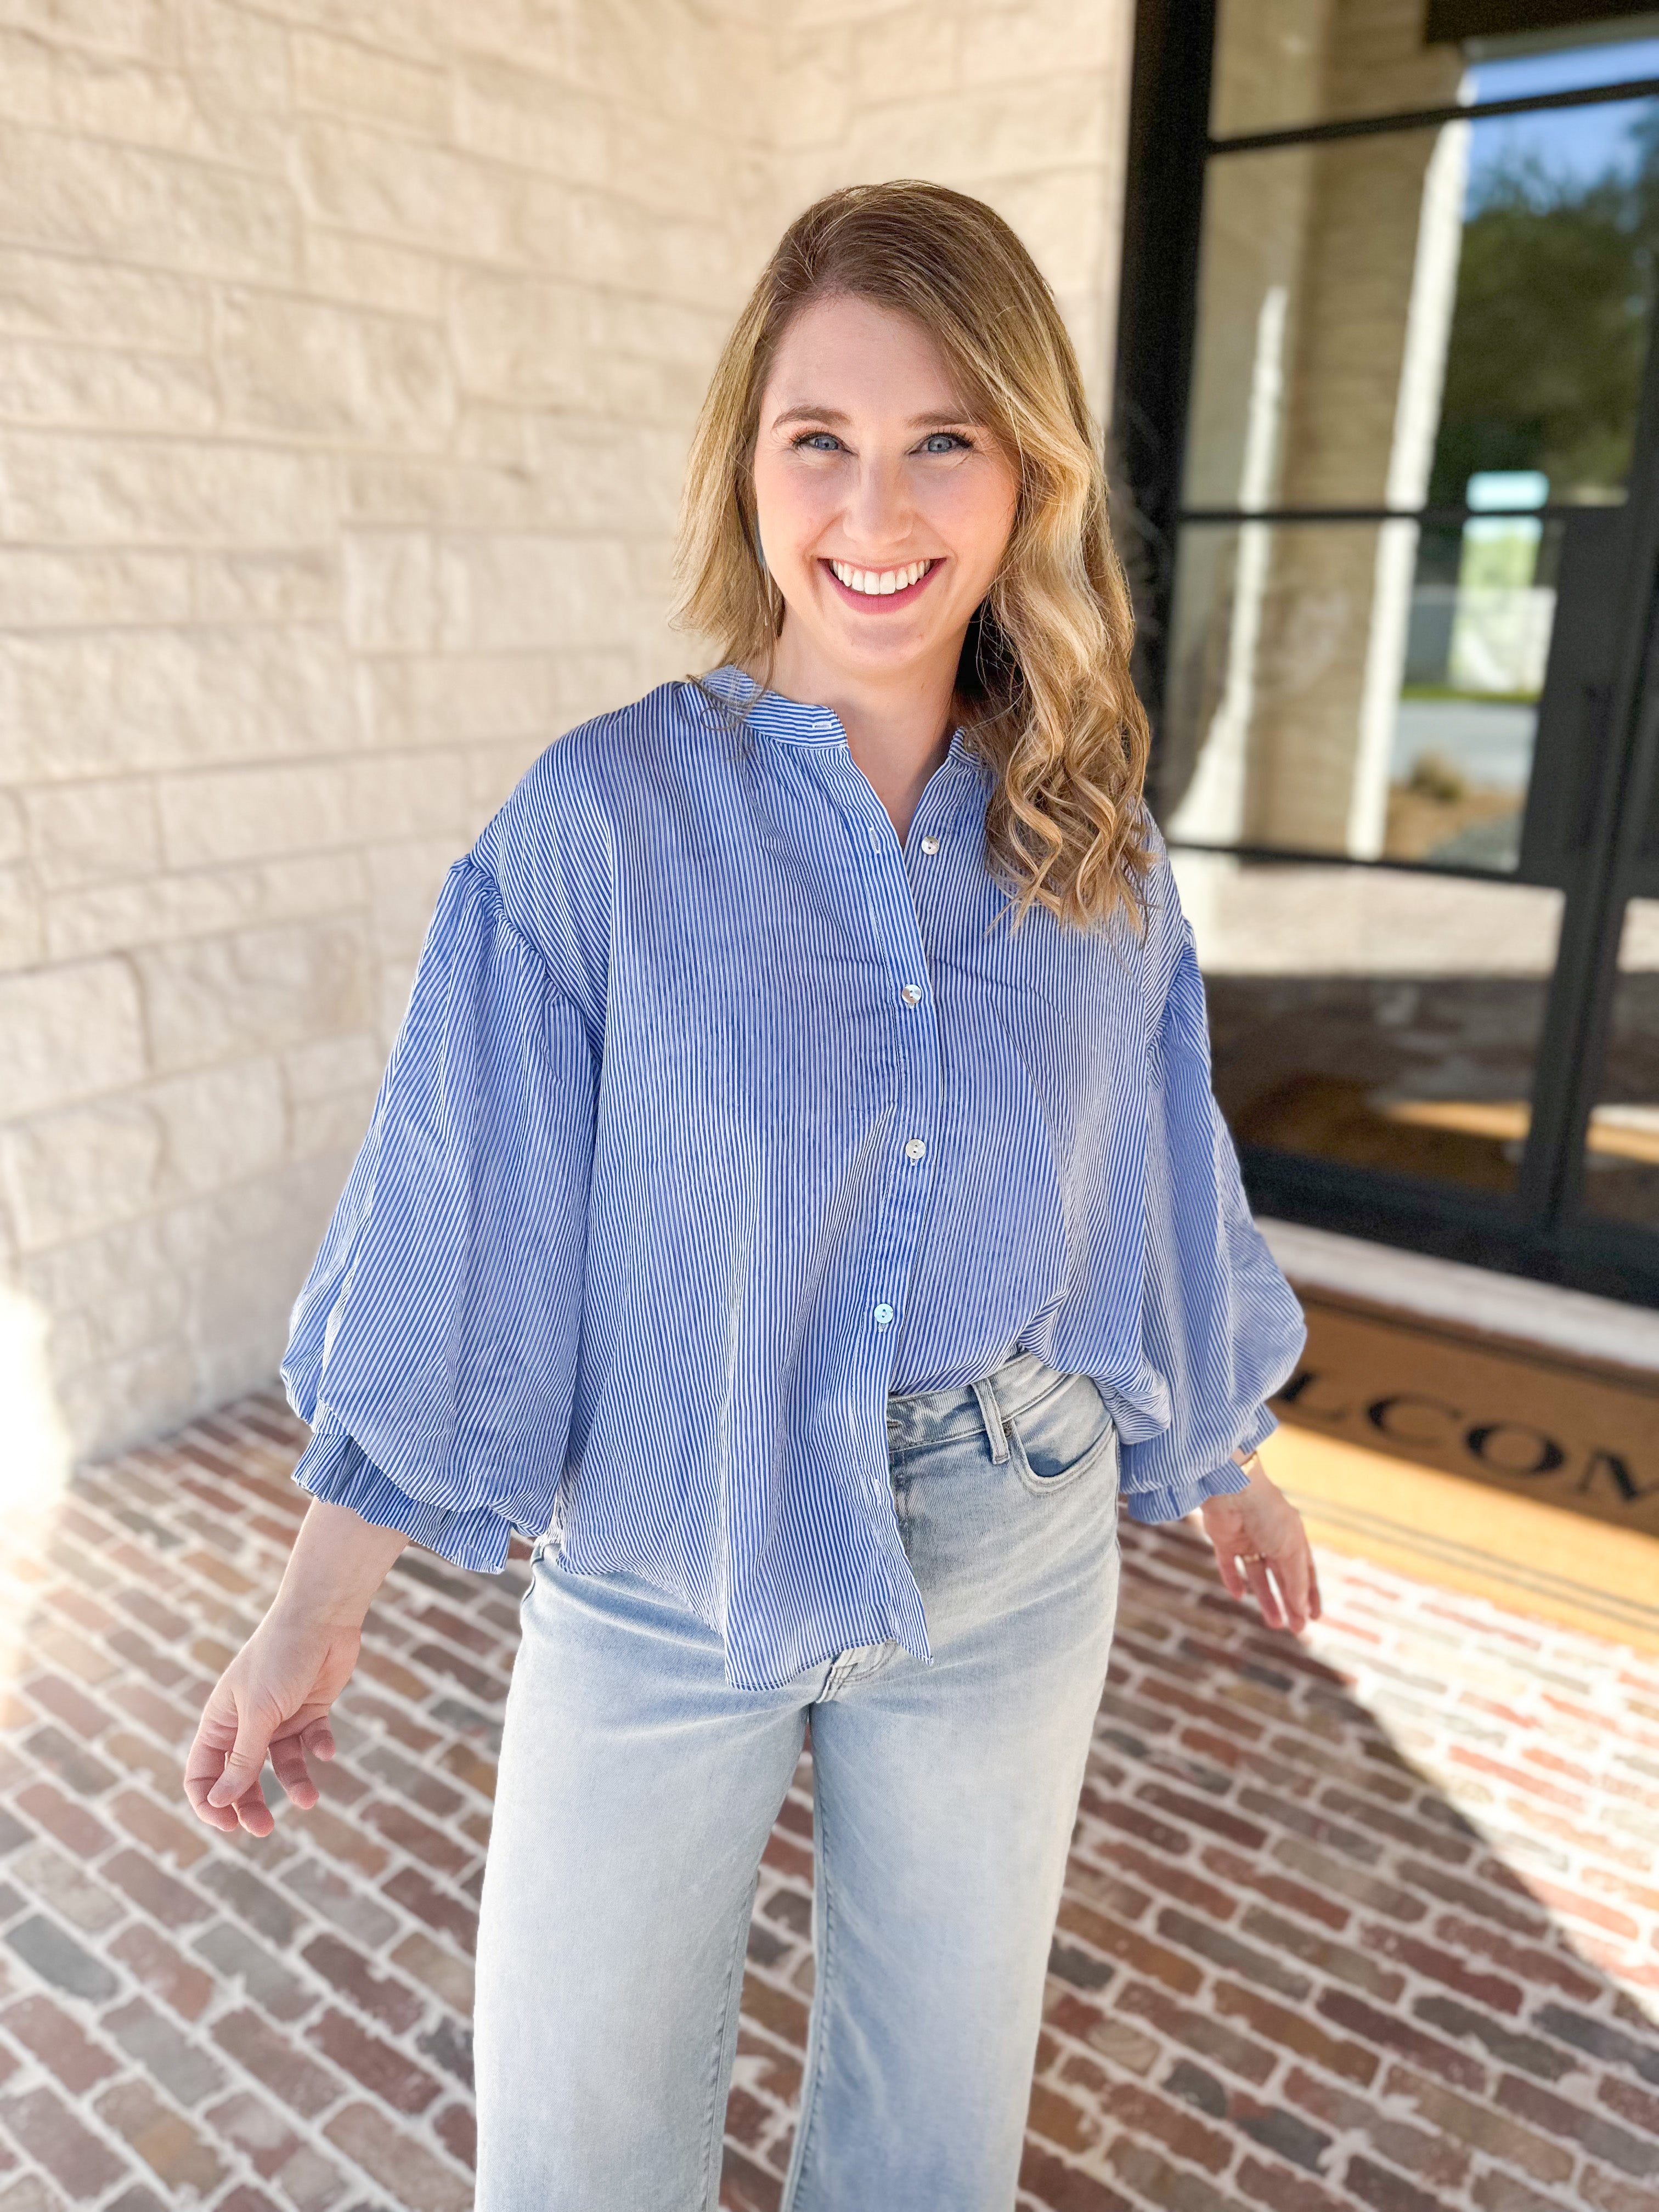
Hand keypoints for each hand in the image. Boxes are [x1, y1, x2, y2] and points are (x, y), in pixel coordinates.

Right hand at [183, 1604, 359, 1837]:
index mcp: (220, 1722)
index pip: (203, 1774)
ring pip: (281, 1765)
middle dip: (251, 1805)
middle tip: (266, 1829)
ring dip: (294, 1784)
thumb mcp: (258, 1714)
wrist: (323, 1617)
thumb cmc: (281, 1658)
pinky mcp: (310, 1711)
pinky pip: (312, 1742)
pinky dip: (319, 1749)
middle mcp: (246, 1724)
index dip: (210, 1802)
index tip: (229, 1825)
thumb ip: (243, 1759)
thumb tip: (220, 1803)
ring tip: (308, 1799)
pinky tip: (327, 1748)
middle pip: (241, 1778)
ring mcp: (279, 1718)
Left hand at [1198, 1454, 1321, 1633]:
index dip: (1310, 1593)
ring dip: (1265, 1598)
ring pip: (1257, 1575)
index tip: (1314, 1617)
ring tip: (1274, 1624)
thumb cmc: (1267, 1514)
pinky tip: (1239, 1596)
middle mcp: (1270, 1537)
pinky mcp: (1223, 1539)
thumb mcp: (1290, 1550)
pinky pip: (1228, 1565)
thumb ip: (1296, 1580)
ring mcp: (1246, 1539)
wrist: (1232, 1489)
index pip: (1305, 1569)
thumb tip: (1302, 1610)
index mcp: (1292, 1535)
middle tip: (1295, 1629)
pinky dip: (1233, 1580)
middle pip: (1282, 1576)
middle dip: (1289, 1602)